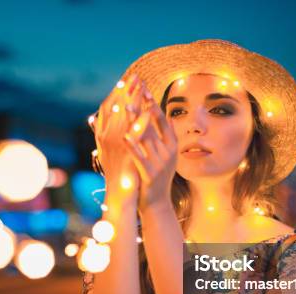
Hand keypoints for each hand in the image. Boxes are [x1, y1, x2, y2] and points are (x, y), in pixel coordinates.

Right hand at [92, 74, 141, 202]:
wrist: (119, 193)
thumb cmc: (116, 171)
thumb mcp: (105, 149)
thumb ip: (101, 132)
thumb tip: (91, 116)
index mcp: (102, 135)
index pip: (108, 108)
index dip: (116, 93)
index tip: (124, 79)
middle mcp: (106, 138)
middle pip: (116, 109)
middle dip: (126, 91)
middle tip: (136, 76)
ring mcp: (114, 147)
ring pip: (124, 118)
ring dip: (133, 102)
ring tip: (142, 87)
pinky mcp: (125, 155)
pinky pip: (133, 136)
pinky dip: (139, 124)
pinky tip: (148, 112)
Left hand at [122, 87, 177, 212]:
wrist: (156, 203)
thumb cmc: (155, 175)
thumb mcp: (164, 154)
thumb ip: (165, 136)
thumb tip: (166, 115)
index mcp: (171, 145)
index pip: (162, 119)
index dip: (152, 103)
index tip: (144, 87)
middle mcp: (168, 152)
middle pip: (153, 124)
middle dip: (142, 105)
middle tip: (134, 88)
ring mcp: (160, 163)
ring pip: (146, 138)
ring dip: (135, 120)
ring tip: (126, 106)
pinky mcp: (150, 174)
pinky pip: (139, 157)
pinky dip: (132, 146)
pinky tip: (124, 136)